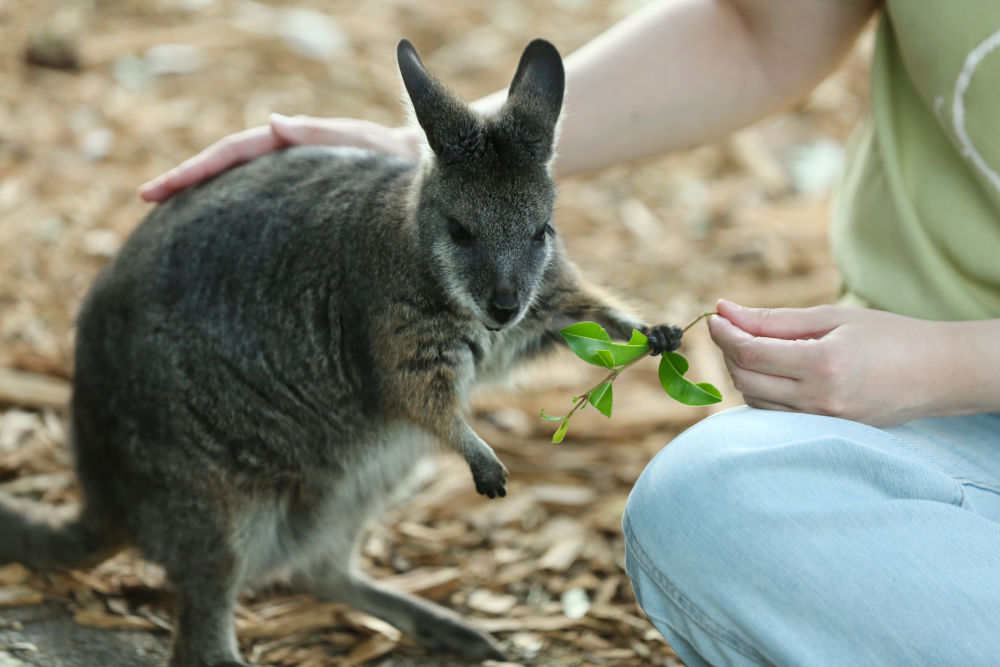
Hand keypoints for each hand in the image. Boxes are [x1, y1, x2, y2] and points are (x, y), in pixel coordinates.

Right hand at [138, 114, 421, 202]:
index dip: (197, 168)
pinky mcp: (311, 210)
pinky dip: (240, 220)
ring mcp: (300, 186)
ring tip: (169, 225)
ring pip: (244, 190)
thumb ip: (328, 137)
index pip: (238, 151)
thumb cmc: (409, 164)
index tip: (157, 190)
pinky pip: (267, 212)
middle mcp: (295, 162)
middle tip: (146, 198)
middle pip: (230, 167)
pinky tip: (221, 246)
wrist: (438, 181)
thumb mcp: (374, 149)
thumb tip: (273, 123)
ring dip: (208, 201)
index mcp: (301, 144)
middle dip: (188, 180)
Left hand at [707, 299, 998, 426]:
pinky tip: (771, 372)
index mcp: (824, 364)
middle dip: (729, 352)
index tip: (714, 317)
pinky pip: (774, 415)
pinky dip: (761, 392)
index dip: (724, 334)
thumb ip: (773, 319)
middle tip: (731, 328)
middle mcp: (820, 399)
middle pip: (744, 379)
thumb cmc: (887, 336)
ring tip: (756, 346)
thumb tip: (723, 310)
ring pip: (755, 400)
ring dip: (743, 372)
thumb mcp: (831, 317)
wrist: (938, 373)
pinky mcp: (824, 433)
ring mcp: (822, 422)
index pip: (750, 353)